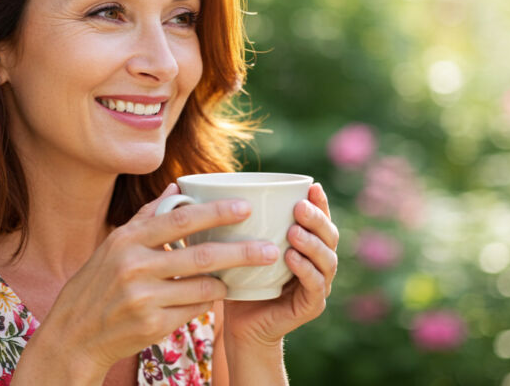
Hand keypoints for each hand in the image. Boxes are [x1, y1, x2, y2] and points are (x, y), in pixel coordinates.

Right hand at [25, 184, 280, 382]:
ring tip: (240, 276)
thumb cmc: (96, 284)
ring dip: (226, 282)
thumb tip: (175, 187)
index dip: (216, 213)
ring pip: (204, 287)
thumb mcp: (113, 246)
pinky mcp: (153, 325)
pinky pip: (194, 310)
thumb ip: (146, 218)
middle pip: (201, 256)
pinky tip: (212, 297)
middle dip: (242, 252)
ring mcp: (144, 298)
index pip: (180, 221)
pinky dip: (207, 302)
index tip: (245, 207)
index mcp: (127, 240)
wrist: (74, 335)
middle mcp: (135, 267)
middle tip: (270, 248)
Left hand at [222, 182, 338, 348]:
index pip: (319, 219)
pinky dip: (305, 270)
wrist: (240, 325)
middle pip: (329, 236)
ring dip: (312, 243)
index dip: (319, 202)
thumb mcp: (234, 246)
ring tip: (293, 231)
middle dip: (316, 219)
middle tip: (299, 207)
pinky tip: (290, 258)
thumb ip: (226, 219)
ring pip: (327, 260)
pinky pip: (315, 286)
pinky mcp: (311, 306)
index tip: (311, 185)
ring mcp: (317, 285)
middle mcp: (316, 262)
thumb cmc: (237, 279)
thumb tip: (179, 186)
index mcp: (305, 244)